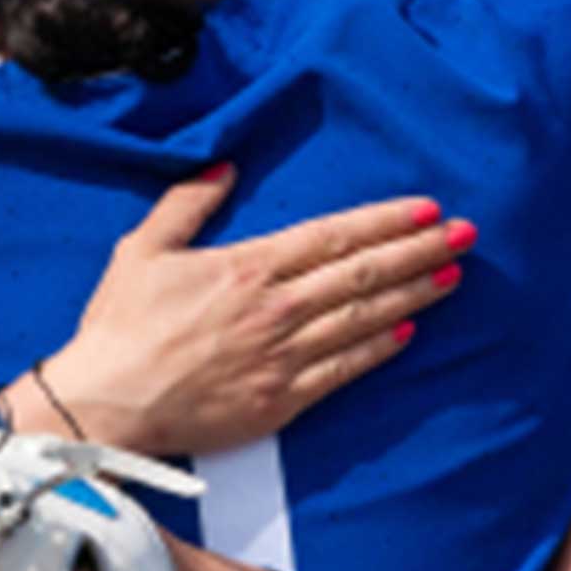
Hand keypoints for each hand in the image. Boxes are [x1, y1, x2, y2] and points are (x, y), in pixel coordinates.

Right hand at [30, 163, 475, 454]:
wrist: (106, 405)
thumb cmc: (119, 327)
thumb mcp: (143, 249)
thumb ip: (186, 204)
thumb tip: (224, 165)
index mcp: (247, 267)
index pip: (334, 236)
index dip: (385, 221)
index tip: (425, 208)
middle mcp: (275, 308)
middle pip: (363, 273)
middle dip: (419, 250)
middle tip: (464, 234)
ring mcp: (283, 356)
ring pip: (363, 318)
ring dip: (413, 294)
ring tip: (453, 275)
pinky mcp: (281, 400)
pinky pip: (344, 370)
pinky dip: (379, 348)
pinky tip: (408, 331)